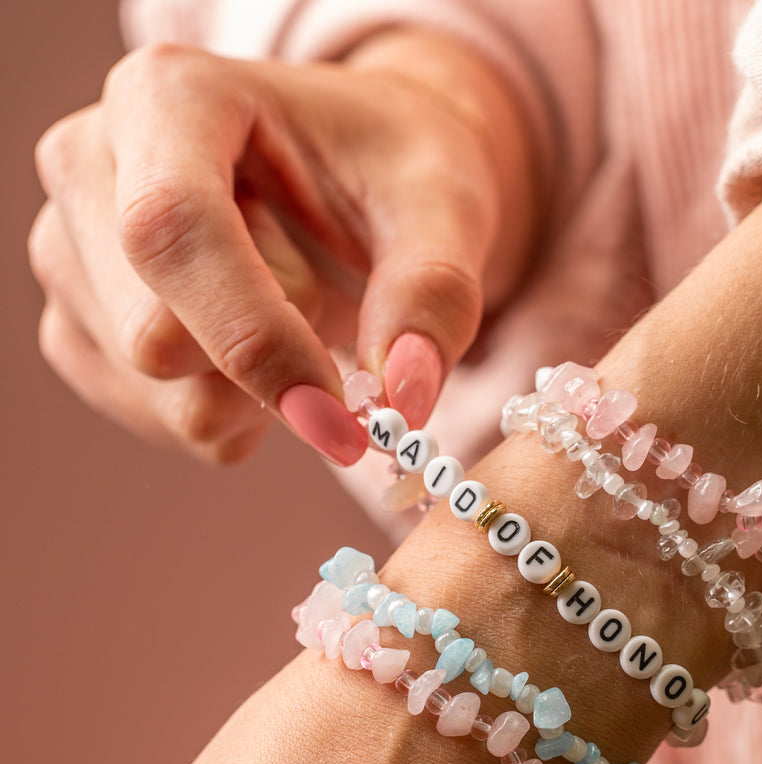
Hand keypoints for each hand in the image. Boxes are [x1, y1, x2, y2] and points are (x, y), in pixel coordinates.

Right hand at [29, 36, 539, 464]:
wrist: (355, 180)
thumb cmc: (390, 172)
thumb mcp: (444, 205)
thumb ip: (434, 292)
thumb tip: (406, 398)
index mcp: (169, 99)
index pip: (172, 230)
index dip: (255, 337)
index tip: (341, 411)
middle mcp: (91, 167)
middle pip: (157, 335)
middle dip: (273, 360)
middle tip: (329, 308)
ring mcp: (72, 254)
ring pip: (160, 394)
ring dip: (259, 396)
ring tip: (292, 318)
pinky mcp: (82, 329)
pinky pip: (162, 421)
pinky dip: (238, 418)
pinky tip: (264, 357)